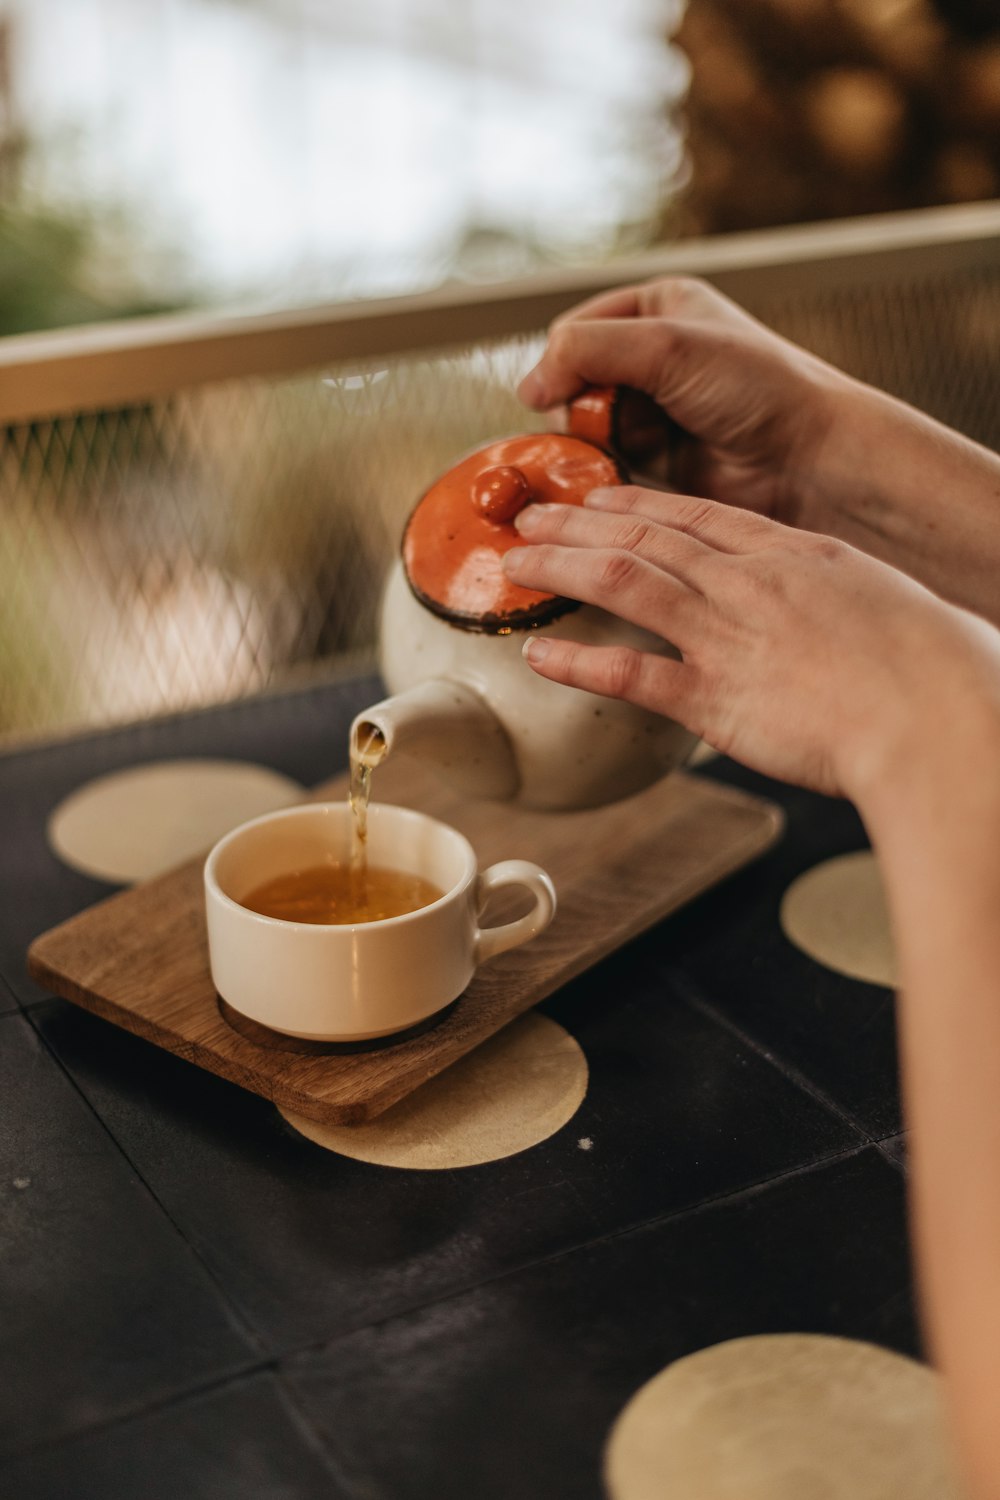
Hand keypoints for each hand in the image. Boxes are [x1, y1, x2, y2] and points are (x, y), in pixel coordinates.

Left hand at [503, 484, 999, 804]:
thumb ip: (834, 601)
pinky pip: (630, 673)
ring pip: (623, 581)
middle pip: (645, 538)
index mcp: (792, 555)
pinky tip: (539, 655)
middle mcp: (749, 583)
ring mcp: (727, 636)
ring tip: (516, 562)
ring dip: (561, 568)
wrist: (936, 715)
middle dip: (579, 524)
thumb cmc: (932, 666)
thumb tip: (824, 611)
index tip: (599, 498)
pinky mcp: (715, 698)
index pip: (697, 516)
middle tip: (532, 518)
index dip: (636, 504)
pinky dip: (578, 662)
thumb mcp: (882, 604)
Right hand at [520, 276, 999, 630]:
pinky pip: (605, 470)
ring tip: (600, 463)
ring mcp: (657, 415)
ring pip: (585, 431)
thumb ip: (588, 350)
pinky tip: (605, 488)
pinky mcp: (660, 466)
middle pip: (574, 386)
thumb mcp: (667, 345)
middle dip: (574, 413)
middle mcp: (654, 359)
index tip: (558, 396)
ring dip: (583, 450)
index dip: (562, 364)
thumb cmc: (758, 389)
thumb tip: (527, 387)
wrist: (812, 460)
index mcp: (659, 309)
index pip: (576, 332)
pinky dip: (597, 479)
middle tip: (591, 434)